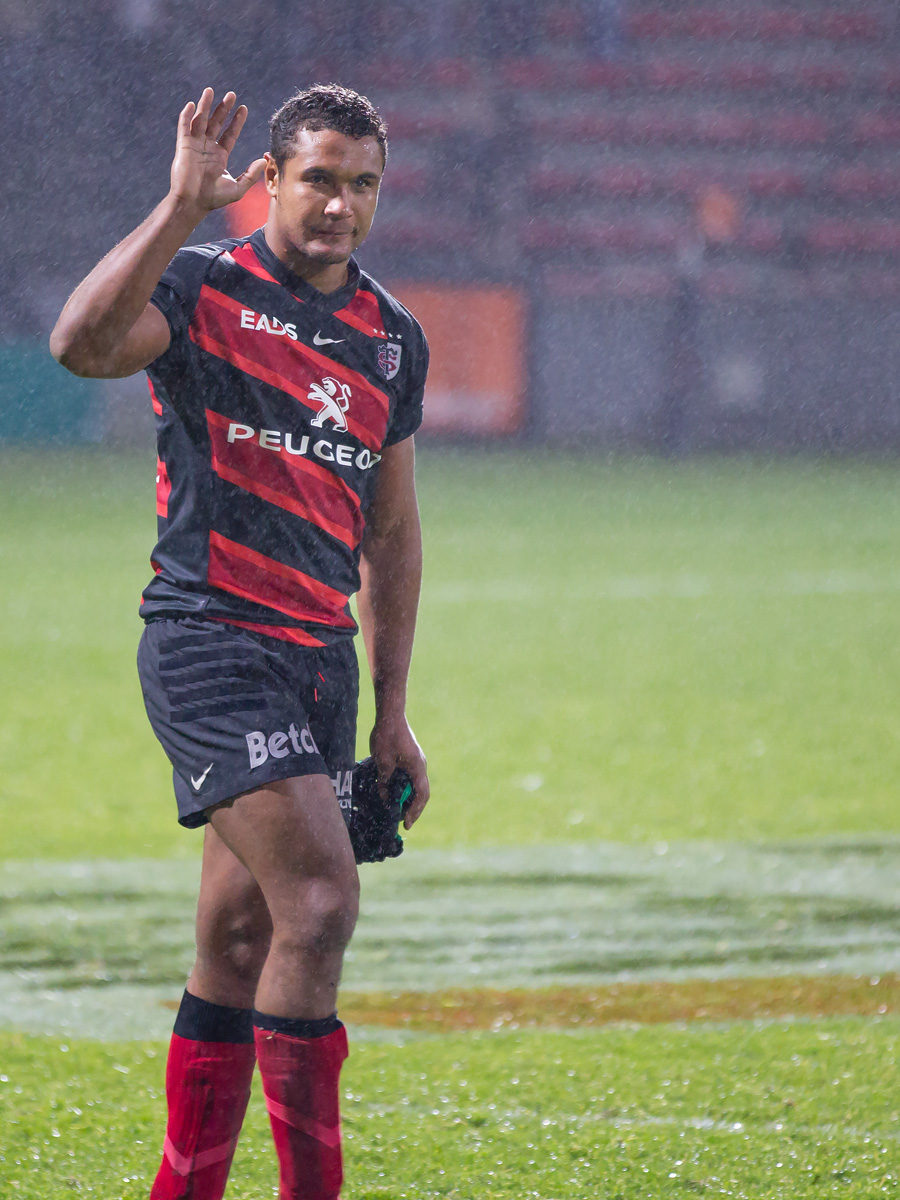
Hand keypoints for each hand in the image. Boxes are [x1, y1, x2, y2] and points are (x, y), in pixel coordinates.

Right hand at [169, 88, 264, 215]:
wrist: (193, 203)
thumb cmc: (213, 198)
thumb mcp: (238, 188)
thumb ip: (251, 174)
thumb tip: (264, 160)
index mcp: (219, 156)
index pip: (230, 134)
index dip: (236, 121)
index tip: (243, 108)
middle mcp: (207, 148)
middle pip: (216, 123)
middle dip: (223, 108)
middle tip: (232, 94)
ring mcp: (195, 146)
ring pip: (200, 120)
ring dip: (205, 105)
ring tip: (210, 90)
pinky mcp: (183, 146)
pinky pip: (184, 127)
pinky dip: (186, 116)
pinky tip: (191, 105)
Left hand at [370, 715, 429, 828]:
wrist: (390, 714)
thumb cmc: (387, 736)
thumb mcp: (383, 763)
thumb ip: (385, 782)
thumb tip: (386, 798)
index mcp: (417, 768)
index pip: (421, 796)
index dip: (415, 812)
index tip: (406, 824)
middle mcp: (421, 766)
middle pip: (422, 792)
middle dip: (413, 808)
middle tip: (402, 821)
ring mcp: (417, 760)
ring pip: (417, 784)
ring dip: (409, 797)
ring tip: (397, 809)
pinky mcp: (411, 756)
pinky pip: (411, 776)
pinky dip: (405, 787)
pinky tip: (395, 790)